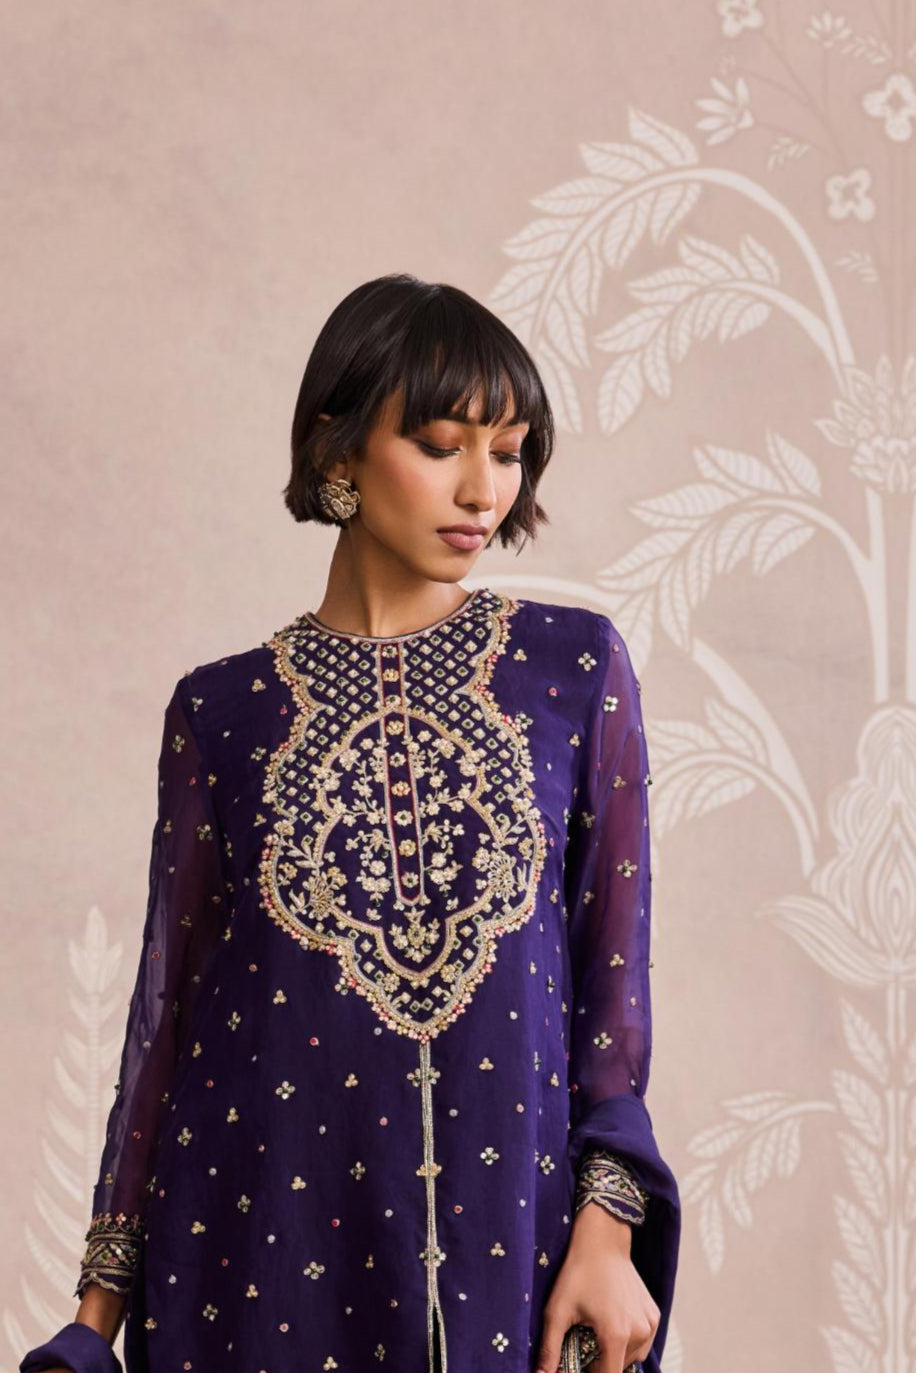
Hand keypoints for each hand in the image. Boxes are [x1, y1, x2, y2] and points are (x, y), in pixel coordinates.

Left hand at [534, 1202, 659, 1372]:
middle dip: (598, 1364)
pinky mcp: (654, 1315)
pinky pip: (642, 1342)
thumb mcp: (557, 1310)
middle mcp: (639, 1332)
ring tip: (595, 1333)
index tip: (577, 1366)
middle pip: (619, 1368)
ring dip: (614, 1354)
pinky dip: (628, 1342)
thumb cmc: (579, 1272)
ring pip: (632, 1358)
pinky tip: (612, 1324)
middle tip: (581, 1344)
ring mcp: (650, 1324)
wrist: (603, 1240)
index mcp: (616, 1335)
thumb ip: (549, 1348)